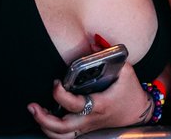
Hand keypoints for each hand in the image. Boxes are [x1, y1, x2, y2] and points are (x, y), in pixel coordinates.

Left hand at [28, 62, 150, 138]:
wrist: (138, 112)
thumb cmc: (130, 92)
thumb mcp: (126, 71)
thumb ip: (110, 55)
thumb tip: (94, 41)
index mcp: (99, 105)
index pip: (75, 105)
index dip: (60, 95)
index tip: (56, 82)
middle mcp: (90, 119)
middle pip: (63, 128)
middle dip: (44, 119)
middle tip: (33, 106)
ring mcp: (87, 126)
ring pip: (62, 136)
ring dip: (45, 127)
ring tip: (35, 112)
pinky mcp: (85, 129)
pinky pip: (66, 137)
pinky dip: (52, 132)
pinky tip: (45, 120)